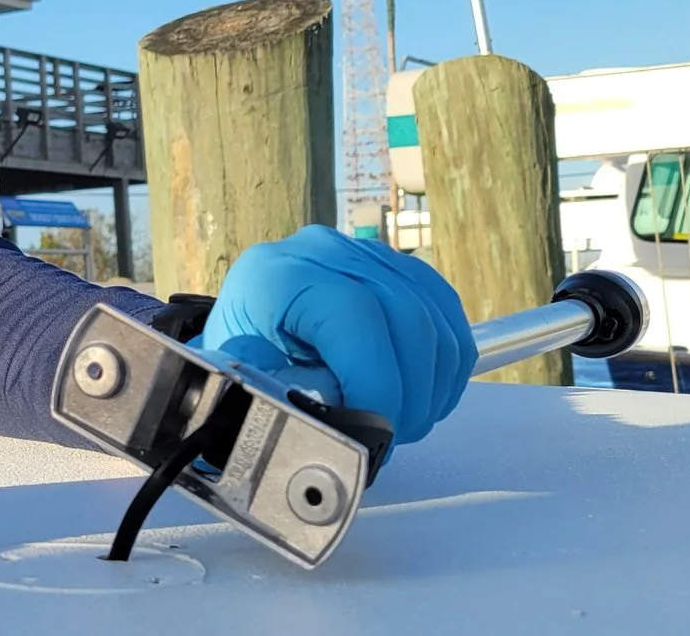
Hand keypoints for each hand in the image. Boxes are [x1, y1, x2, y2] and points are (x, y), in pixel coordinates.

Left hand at [195, 225, 475, 448]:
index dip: (377, 379)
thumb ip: (290, 400)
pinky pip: (445, 311)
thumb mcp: (247, 382)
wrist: (247, 326)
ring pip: (434, 316)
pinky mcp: (398, 267)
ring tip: (402, 421)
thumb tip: (340, 430)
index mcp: (279, 275)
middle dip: (410, 392)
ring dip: (432, 384)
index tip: (376, 432)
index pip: (354, 314)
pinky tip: (422, 394)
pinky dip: (445, 363)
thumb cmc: (243, 358)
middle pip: (405, 314)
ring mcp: (366, 253)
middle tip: (392, 437)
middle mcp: (325, 251)